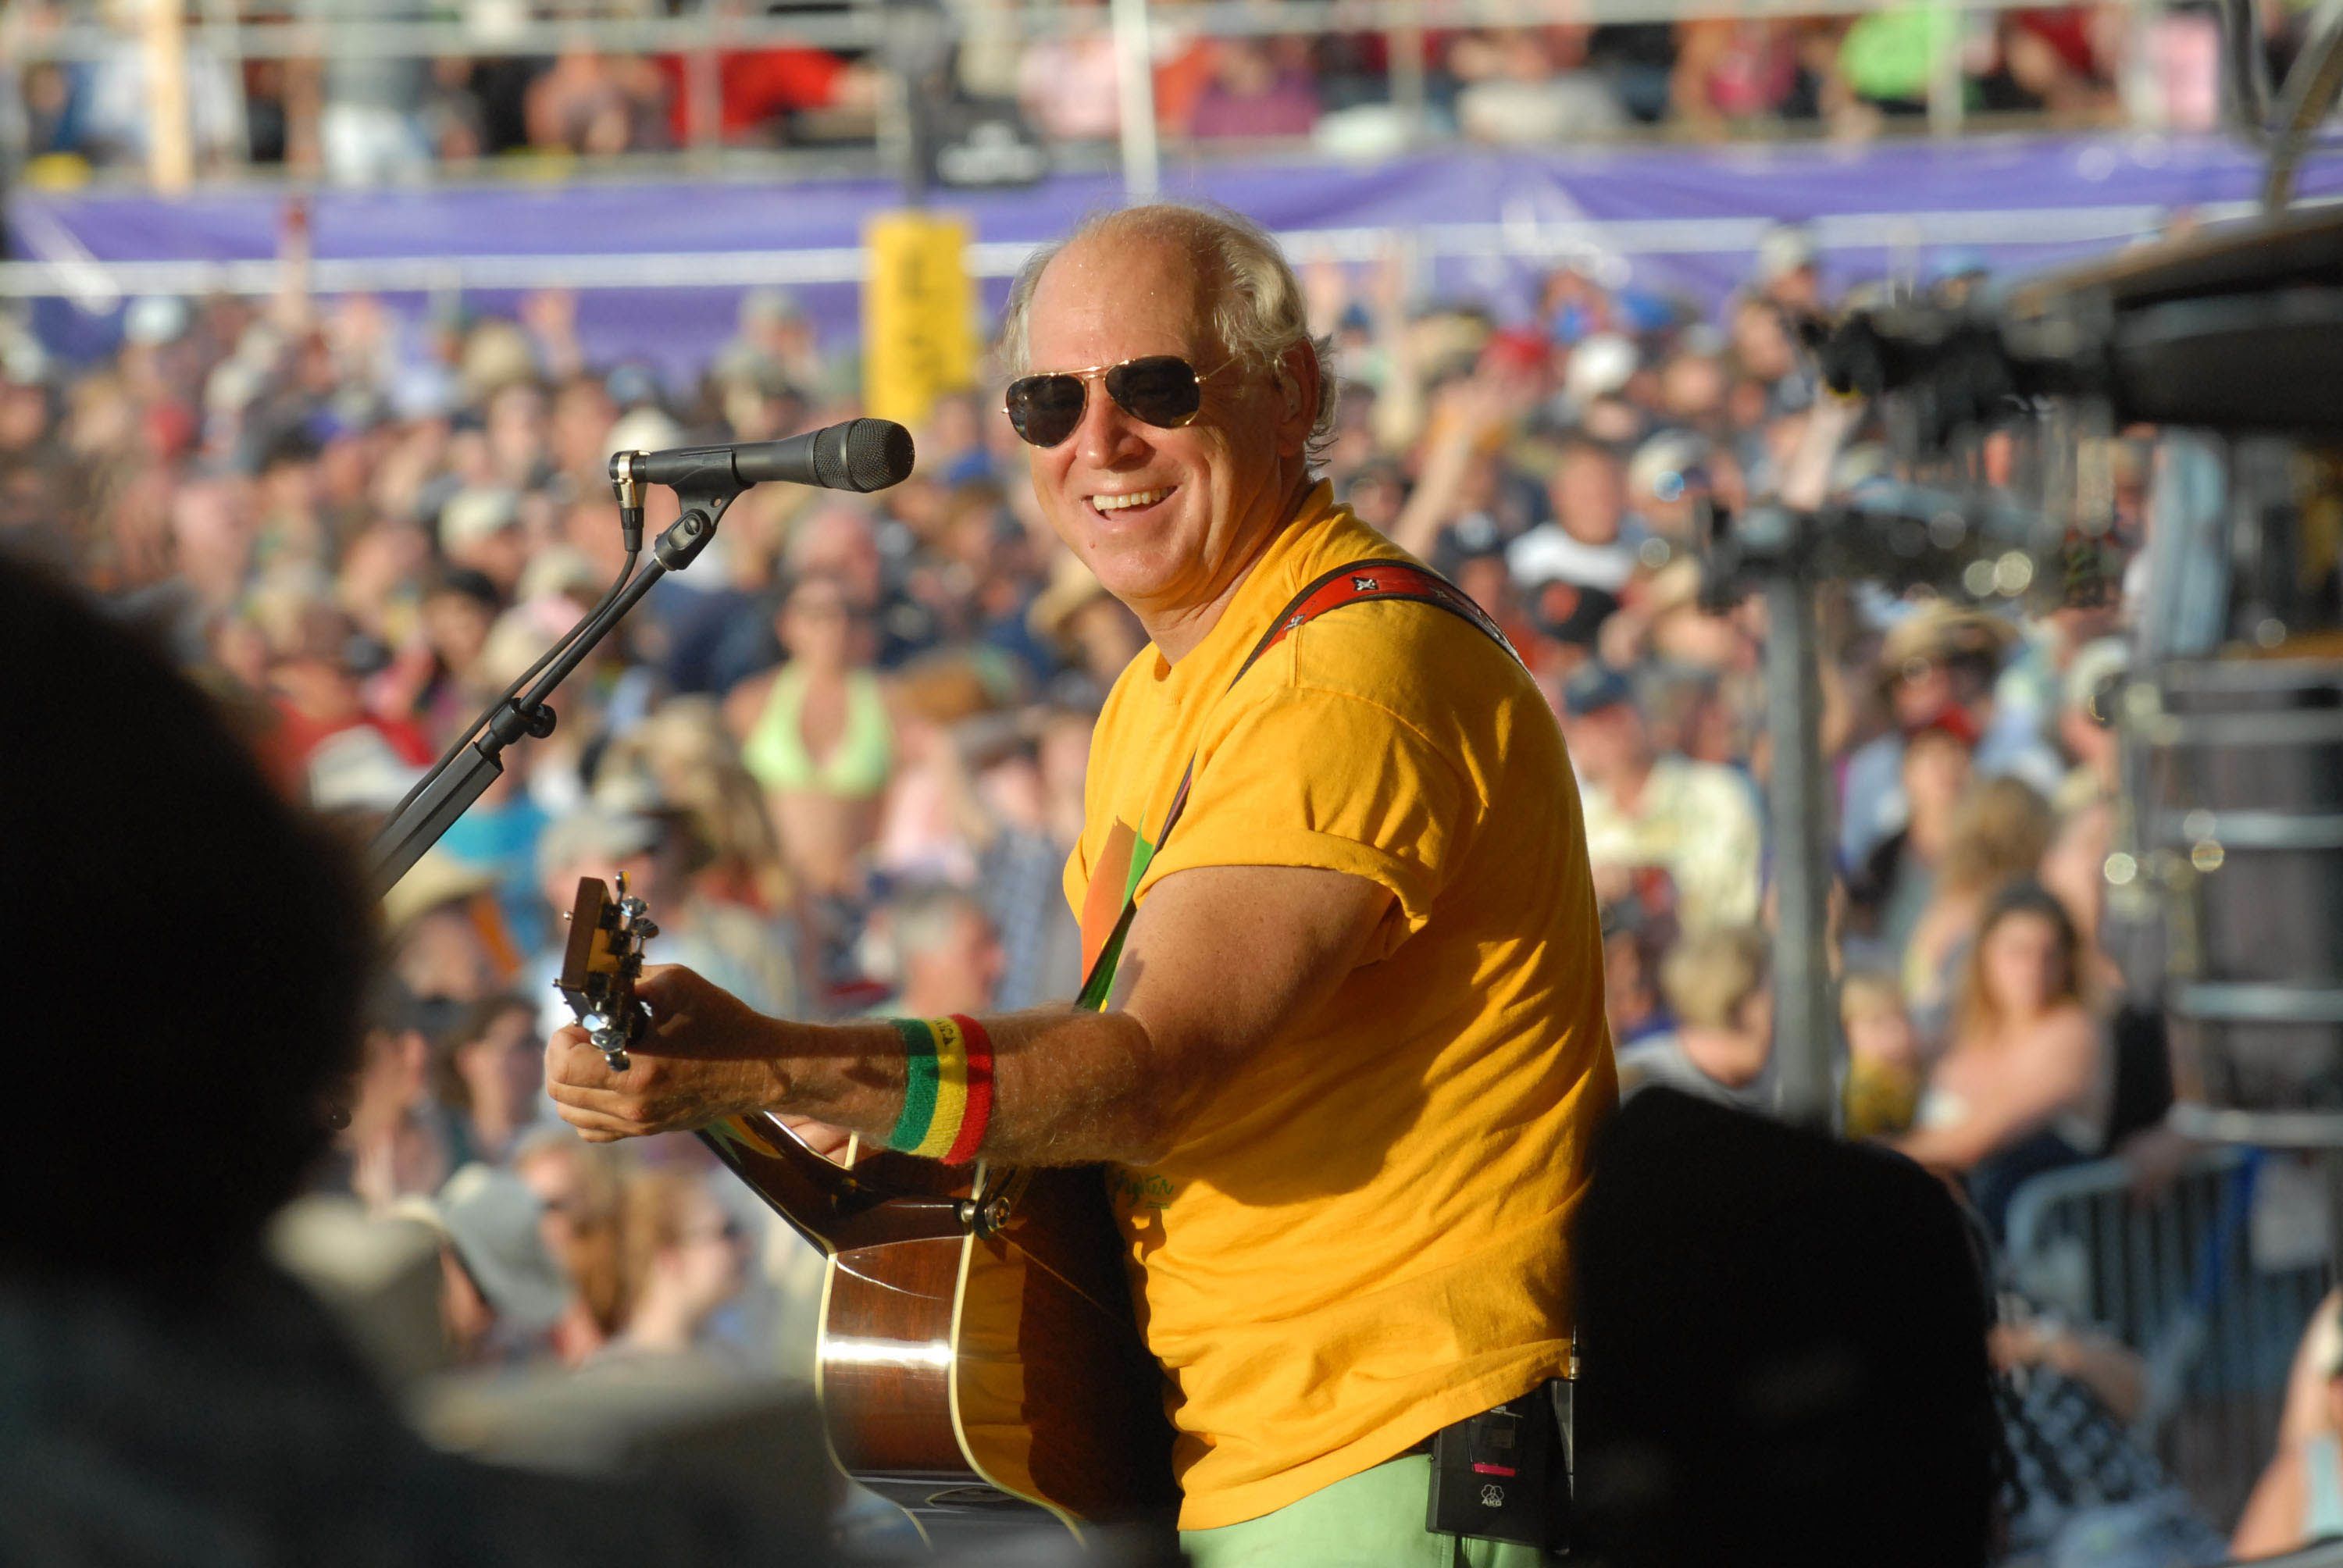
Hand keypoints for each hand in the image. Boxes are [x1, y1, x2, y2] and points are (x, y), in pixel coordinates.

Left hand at [545, 964, 787, 1142]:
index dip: (561, 1039)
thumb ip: (626, 982)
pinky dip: (585, 1106)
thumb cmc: (724, 1021)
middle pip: (559, 1094)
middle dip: (561, 1057)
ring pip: (571, 1114)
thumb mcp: (677, 984)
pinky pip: (592, 1130)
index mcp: (638, 1072)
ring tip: (594, 1055)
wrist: (763, 1067)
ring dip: (570, 1082)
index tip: (582, 1021)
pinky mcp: (648, 1130)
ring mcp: (640, 1124)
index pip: (563, 1068)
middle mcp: (634, 1107)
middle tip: (585, 1034)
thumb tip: (592, 986)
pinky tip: (605, 1079)